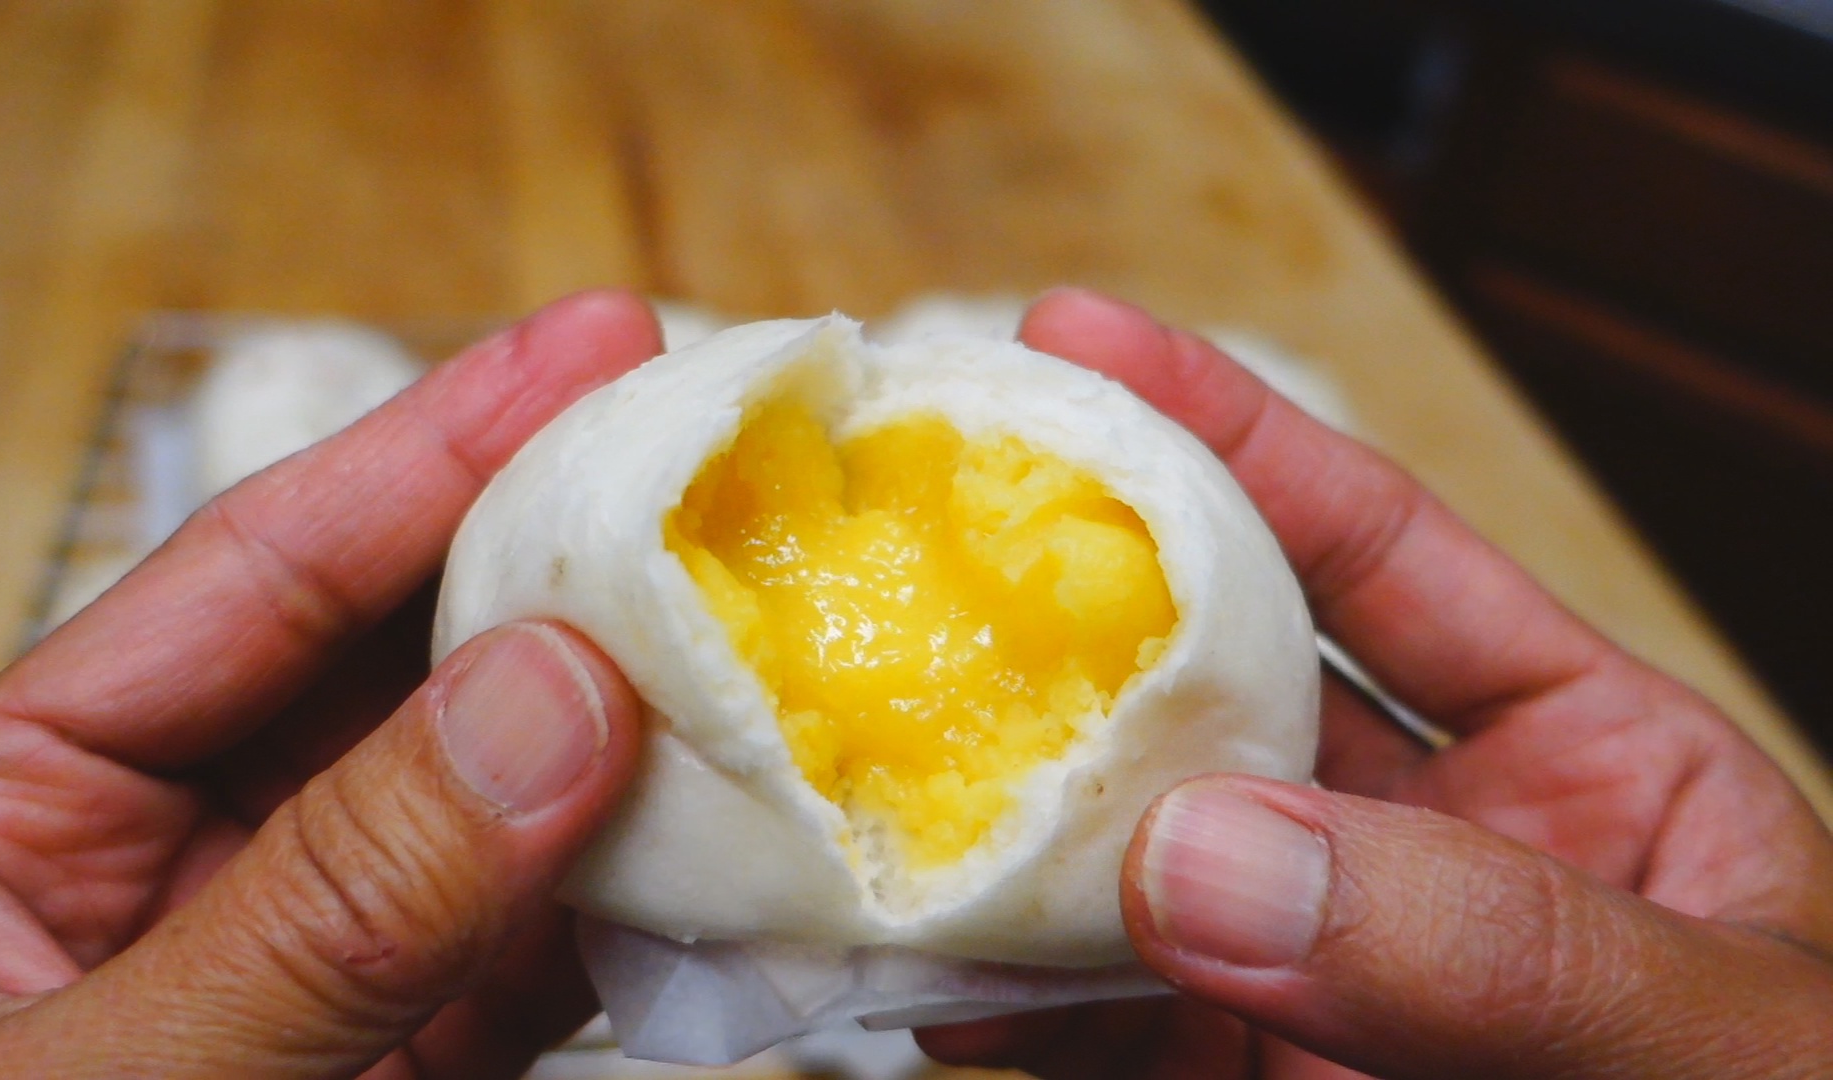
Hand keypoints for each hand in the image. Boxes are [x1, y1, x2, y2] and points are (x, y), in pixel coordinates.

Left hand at [0, 292, 661, 1077]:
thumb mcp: (90, 1068)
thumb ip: (318, 904)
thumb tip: (552, 701)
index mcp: (8, 806)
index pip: (251, 577)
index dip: (431, 451)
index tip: (592, 345)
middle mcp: (174, 861)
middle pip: (399, 667)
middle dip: (561, 574)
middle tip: (714, 471)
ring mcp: (308, 967)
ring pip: (498, 807)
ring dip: (634, 737)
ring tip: (767, 639)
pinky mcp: (406, 1062)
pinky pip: (541, 957)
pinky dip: (647, 907)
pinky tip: (736, 842)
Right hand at [918, 289, 1832, 1078]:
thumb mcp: (1726, 1040)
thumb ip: (1502, 945)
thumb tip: (1204, 855)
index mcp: (1580, 769)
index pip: (1381, 557)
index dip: (1230, 437)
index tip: (1074, 342)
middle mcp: (1418, 858)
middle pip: (1210, 693)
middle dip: (1065, 610)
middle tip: (911, 529)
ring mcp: (1309, 987)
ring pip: (1120, 862)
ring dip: (993, 809)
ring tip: (860, 734)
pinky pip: (1090, 1037)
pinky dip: (989, 1001)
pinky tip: (903, 957)